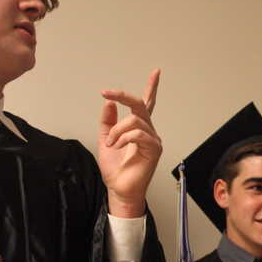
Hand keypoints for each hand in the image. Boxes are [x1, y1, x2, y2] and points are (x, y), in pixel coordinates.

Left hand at [99, 68, 161, 217]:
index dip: (152, 87)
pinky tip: (118, 146)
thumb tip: (110, 103)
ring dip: (117, 130)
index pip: (147, 104)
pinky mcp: (154, 148)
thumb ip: (108, 122)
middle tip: (108, 93)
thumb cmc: (115, 169)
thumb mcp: (105, 139)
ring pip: (134, 121)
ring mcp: (153, 139)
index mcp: (138, 128)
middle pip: (140, 105)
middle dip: (124, 96)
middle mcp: (148, 131)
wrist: (119, 188)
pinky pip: (138, 134)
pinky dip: (123, 138)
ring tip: (111, 143)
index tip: (156, 72)